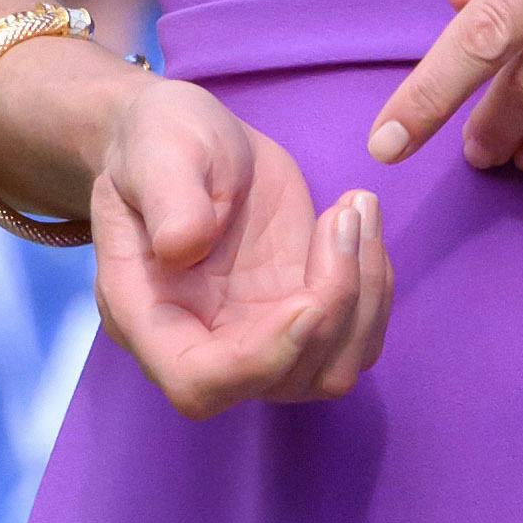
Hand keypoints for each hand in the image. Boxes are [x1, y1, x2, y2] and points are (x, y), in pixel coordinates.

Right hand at [87, 63, 390, 416]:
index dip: (261, 362)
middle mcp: (205, 343)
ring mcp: (257, 337)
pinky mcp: (299, 316)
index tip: (308, 300)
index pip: (199, 383)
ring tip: (357, 208)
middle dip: (333, 307)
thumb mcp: (157, 150)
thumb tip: (182, 245)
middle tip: (346, 216)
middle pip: (283, 380)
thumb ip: (167, 197)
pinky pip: (356, 336)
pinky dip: (374, 285)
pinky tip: (361, 222)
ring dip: (365, 296)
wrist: (187, 139)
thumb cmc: (159, 143)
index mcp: (149, 316)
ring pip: (332, 370)